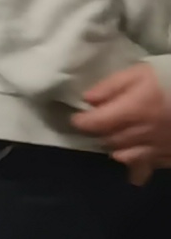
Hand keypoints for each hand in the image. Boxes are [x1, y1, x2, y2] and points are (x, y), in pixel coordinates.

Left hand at [71, 61, 170, 180]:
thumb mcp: (141, 72)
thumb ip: (112, 86)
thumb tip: (88, 100)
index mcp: (134, 111)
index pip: (95, 124)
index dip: (81, 122)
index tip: (78, 117)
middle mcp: (144, 134)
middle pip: (108, 141)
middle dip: (99, 133)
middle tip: (99, 125)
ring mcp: (160, 148)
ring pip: (125, 156)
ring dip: (117, 147)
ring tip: (118, 138)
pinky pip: (148, 166)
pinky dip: (138, 163)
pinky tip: (136, 160)